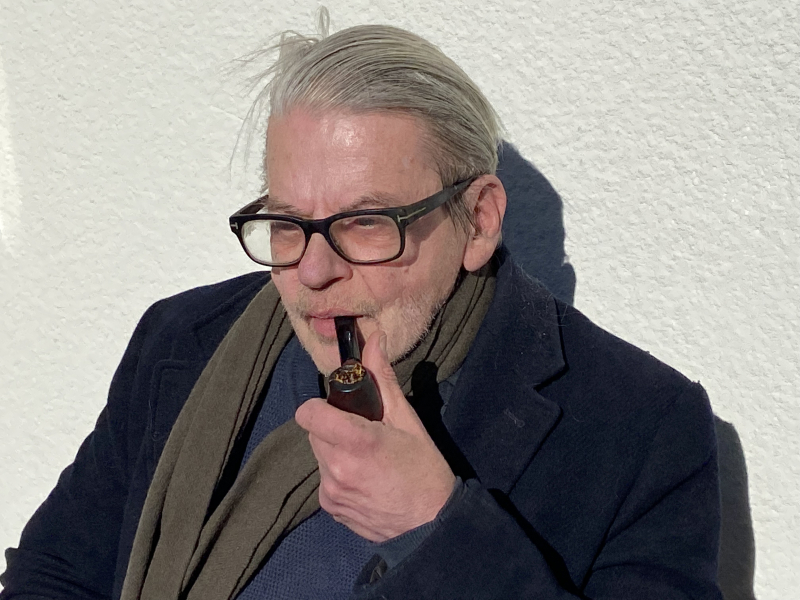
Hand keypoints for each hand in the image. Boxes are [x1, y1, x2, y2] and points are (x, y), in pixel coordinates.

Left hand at [295, 330, 455, 541]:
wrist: (431, 525)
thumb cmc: (424, 470)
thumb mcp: (408, 421)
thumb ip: (383, 379)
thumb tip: (372, 338)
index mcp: (356, 442)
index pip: (308, 413)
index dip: (320, 405)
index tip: (341, 408)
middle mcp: (336, 468)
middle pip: (314, 432)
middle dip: (332, 426)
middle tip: (363, 432)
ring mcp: (331, 492)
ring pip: (319, 455)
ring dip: (335, 451)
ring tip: (368, 460)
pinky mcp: (330, 509)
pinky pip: (325, 479)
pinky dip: (339, 474)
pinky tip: (365, 480)